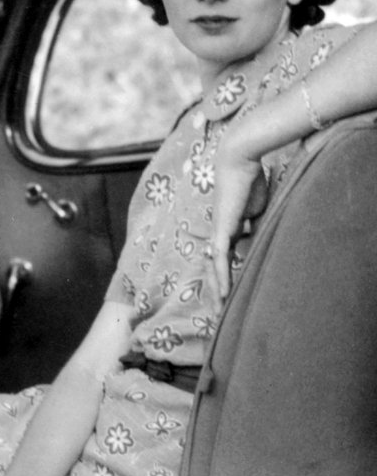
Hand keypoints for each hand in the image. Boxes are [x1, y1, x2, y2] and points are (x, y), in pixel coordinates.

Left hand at [211, 127, 266, 301]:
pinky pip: (220, 260)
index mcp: (228, 230)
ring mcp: (217, 234)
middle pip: (214, 269)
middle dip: (217, 291)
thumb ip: (258, 225)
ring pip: (213, 270)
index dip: (226, 277)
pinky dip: (222, 278)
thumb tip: (263, 237)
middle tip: (218, 313)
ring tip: (218, 312)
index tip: (229, 295)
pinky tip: (223, 294)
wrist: (239, 162)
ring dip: (216, 291)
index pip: (224, 260)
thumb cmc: (251, 181)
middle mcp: (219, 235)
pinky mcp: (221, 231)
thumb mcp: (258, 210)